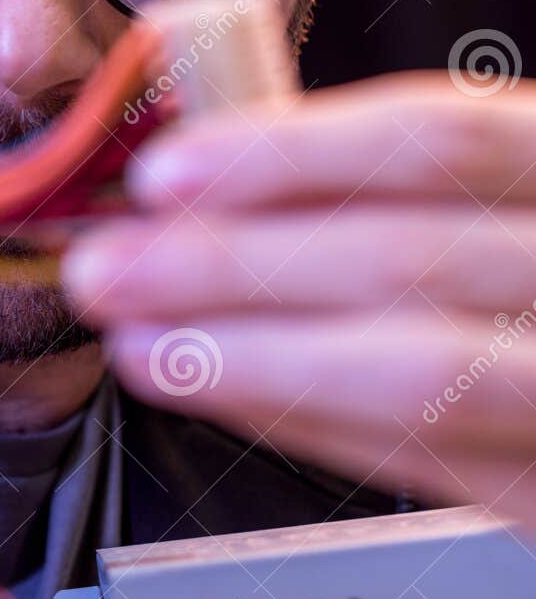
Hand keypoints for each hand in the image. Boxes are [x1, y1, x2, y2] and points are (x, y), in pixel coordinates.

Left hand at [63, 71, 535, 533]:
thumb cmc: (514, 262)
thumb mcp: (471, 191)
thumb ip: (355, 178)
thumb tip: (187, 181)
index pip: (438, 136)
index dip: (287, 154)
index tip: (160, 174)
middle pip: (403, 260)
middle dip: (224, 267)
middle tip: (103, 272)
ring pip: (413, 377)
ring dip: (245, 358)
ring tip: (138, 343)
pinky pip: (415, 462)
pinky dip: (296, 421)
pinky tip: (214, 393)